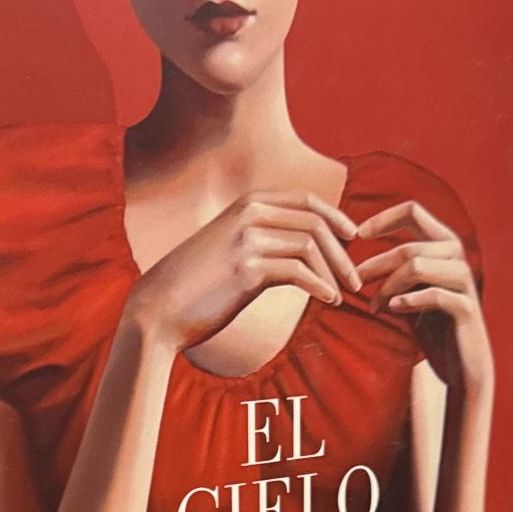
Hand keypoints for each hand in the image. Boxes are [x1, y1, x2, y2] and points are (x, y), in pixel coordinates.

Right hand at [124, 191, 359, 354]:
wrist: (157, 310)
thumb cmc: (193, 285)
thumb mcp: (225, 247)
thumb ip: (257, 237)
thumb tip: (293, 246)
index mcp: (246, 204)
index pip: (306, 201)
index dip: (336, 218)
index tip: (353, 239)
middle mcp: (249, 213)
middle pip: (315, 222)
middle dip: (342, 251)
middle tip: (355, 278)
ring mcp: (248, 239)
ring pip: (311, 246)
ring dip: (335, 272)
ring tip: (344, 294)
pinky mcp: (248, 270)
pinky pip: (299, 272)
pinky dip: (321, 288)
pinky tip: (328, 302)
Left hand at [356, 200, 492, 404]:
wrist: (463, 365)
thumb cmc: (434, 327)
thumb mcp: (412, 292)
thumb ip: (396, 271)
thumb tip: (354, 258)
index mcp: (444, 245)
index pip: (414, 211)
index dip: (383, 219)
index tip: (357, 235)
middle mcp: (458, 256)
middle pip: (408, 247)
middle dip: (375, 265)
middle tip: (354, 283)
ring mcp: (464, 281)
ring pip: (417, 266)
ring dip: (388, 286)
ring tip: (374, 306)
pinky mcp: (466, 308)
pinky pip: (433, 294)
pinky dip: (408, 300)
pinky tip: (393, 309)